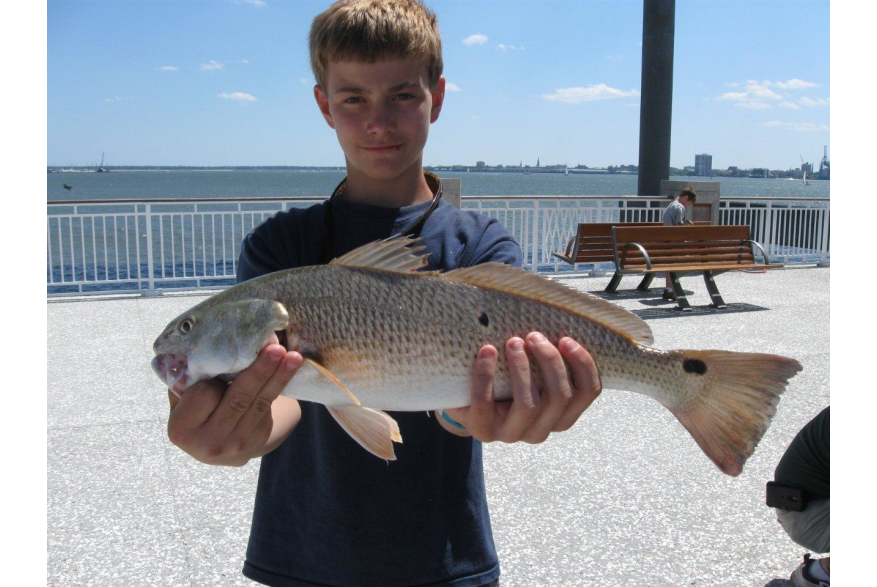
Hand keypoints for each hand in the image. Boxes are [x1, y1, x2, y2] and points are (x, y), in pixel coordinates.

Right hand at [166, 344, 302, 465]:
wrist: (215, 442)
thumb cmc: (194, 411)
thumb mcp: (181, 399)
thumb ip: (187, 381)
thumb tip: (201, 347)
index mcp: (182, 430)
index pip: (204, 394)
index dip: (213, 377)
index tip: (219, 360)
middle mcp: (210, 443)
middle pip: (238, 399)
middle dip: (259, 372)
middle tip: (276, 348)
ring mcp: (237, 444)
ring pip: (259, 402)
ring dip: (278, 377)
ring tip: (292, 357)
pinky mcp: (258, 438)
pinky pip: (269, 406)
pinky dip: (280, 384)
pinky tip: (290, 367)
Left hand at [443, 334, 601, 443]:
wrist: (466, 404)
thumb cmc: (506, 381)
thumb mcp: (533, 373)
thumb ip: (549, 360)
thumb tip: (563, 318)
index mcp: (561, 416)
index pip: (588, 392)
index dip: (583, 364)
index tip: (566, 339)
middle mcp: (542, 430)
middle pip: (561, 397)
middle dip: (550, 361)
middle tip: (534, 335)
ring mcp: (512, 434)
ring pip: (530, 405)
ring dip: (523, 368)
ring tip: (513, 342)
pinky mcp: (483, 429)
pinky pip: (486, 402)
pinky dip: (487, 374)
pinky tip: (488, 351)